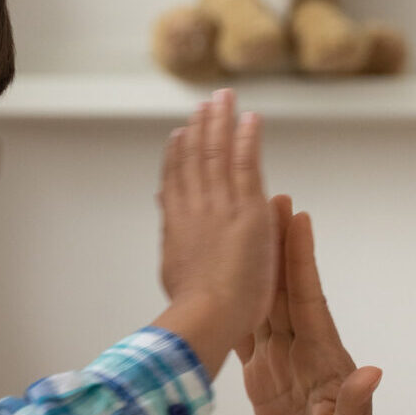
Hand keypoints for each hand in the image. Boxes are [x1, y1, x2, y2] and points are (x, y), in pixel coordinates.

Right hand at [156, 89, 277, 378]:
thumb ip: (172, 241)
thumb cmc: (194, 312)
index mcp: (177, 228)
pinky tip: (250, 118)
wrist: (207, 315)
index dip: (177, 156)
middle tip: (206, 103)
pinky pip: (246, 164)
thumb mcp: (172, 272)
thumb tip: (166, 219)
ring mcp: (218, 206)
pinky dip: (247, 139)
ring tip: (224, 98)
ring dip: (220, 122)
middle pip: (195, 160)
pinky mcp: (245, 209)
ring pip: (218, 154)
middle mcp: (194, 210)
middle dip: (200, 129)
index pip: (176, 183)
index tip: (179, 134)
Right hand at [239, 197, 415, 414]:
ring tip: (241, 230)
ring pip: (263, 309)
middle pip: (282, 291)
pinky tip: (219, 290)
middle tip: (264, 198)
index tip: (296, 215)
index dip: (300, 259)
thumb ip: (356, 409)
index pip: (309, 300)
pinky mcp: (266, 387)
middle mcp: (303, 356)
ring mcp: (283, 369)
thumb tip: (371, 374)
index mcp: (324, 363)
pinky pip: (246, 343)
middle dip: (273, 246)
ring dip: (252, 271)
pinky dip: (233, 313)